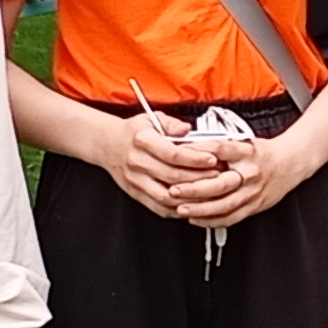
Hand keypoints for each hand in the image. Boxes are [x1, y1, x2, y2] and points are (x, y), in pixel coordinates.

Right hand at [108, 109, 228, 221]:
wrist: (108, 145)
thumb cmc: (135, 132)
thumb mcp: (152, 118)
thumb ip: (172, 123)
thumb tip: (188, 130)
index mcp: (142, 140)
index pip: (171, 153)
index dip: (194, 158)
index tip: (213, 159)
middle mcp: (136, 162)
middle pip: (172, 176)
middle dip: (199, 179)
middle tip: (219, 177)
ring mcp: (135, 181)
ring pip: (166, 197)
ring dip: (190, 198)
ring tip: (210, 193)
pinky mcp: (136, 194)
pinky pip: (159, 207)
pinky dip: (178, 209)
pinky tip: (193, 204)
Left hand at [160, 129, 290, 228]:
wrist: (290, 164)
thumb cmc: (260, 153)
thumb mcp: (242, 141)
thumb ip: (217, 146)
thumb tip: (186, 147)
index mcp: (246, 151)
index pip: (220, 149)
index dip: (198, 153)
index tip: (178, 156)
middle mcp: (250, 172)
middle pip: (221, 183)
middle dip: (195, 189)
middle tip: (174, 190)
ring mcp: (253, 192)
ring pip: (225, 205)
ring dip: (200, 209)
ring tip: (181, 209)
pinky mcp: (255, 206)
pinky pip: (231, 217)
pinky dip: (212, 221)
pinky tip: (196, 219)